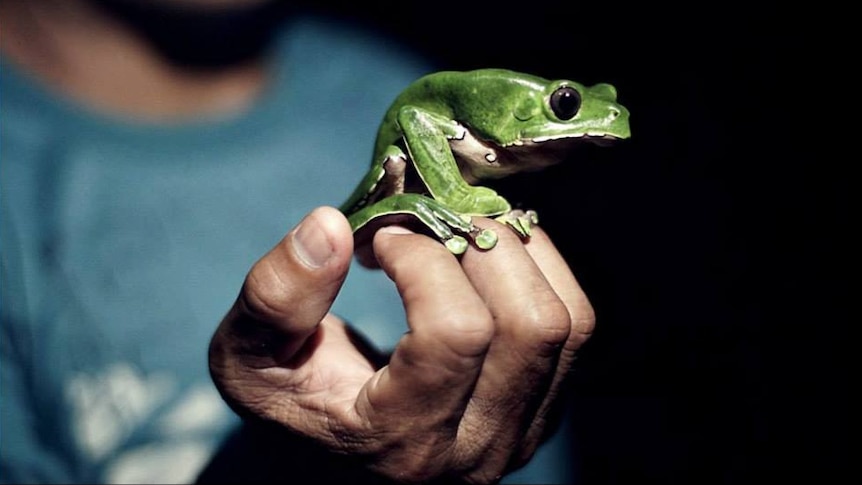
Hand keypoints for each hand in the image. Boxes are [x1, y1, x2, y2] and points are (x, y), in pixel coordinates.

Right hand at [208, 206, 594, 483]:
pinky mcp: (543, 411)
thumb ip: (275, 296)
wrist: (334, 442)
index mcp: (401, 441)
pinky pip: (575, 327)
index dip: (424, 262)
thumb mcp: (249, 355)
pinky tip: (490, 254)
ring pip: (566, 323)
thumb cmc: (292, 395)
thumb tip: (332, 225)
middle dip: (482, 246)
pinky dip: (543, 270)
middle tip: (432, 221)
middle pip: (529, 326)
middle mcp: (476, 450)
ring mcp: (520, 435)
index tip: (385, 238)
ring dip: (521, 251)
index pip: (456, 334)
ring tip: (462, 228)